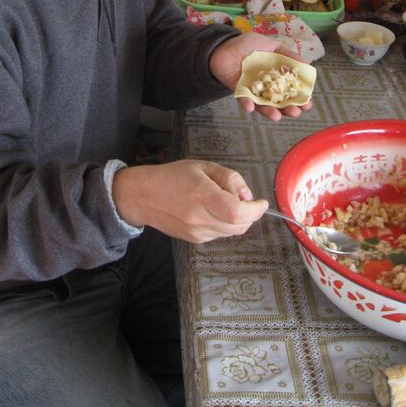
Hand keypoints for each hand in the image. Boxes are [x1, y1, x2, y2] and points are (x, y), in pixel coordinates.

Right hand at [112, 160, 267, 242]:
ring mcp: (197, 232)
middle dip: (250, 214)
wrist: (144, 197)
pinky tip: (212, 210)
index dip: (255, 210)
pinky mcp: (195, 240)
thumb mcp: (202, 166)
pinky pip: (220, 234)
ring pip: (232, 232)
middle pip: (239, 226)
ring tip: (223, 202)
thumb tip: (247, 196)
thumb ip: (229, 178)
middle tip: (244, 200)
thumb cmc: (172, 176)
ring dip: (237, 219)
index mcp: (201, 194)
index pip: (236, 212)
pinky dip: (225, 224)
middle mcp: (199, 217)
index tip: (261, 203)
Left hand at [209, 32, 312, 120]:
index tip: (308, 103)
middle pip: (279, 102)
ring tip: (277, 116)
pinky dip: (247, 104)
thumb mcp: (272, 46)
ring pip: (262, 105)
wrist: (225, 44)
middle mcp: (266, 87)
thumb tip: (306, 65)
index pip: (290, 91)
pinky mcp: (238, 91)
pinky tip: (251, 107)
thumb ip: (288, 55)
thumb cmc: (249, 45)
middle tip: (296, 112)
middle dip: (288, 109)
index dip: (299, 98)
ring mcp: (252, 91)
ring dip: (270, 112)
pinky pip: (243, 99)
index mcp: (276, 78)